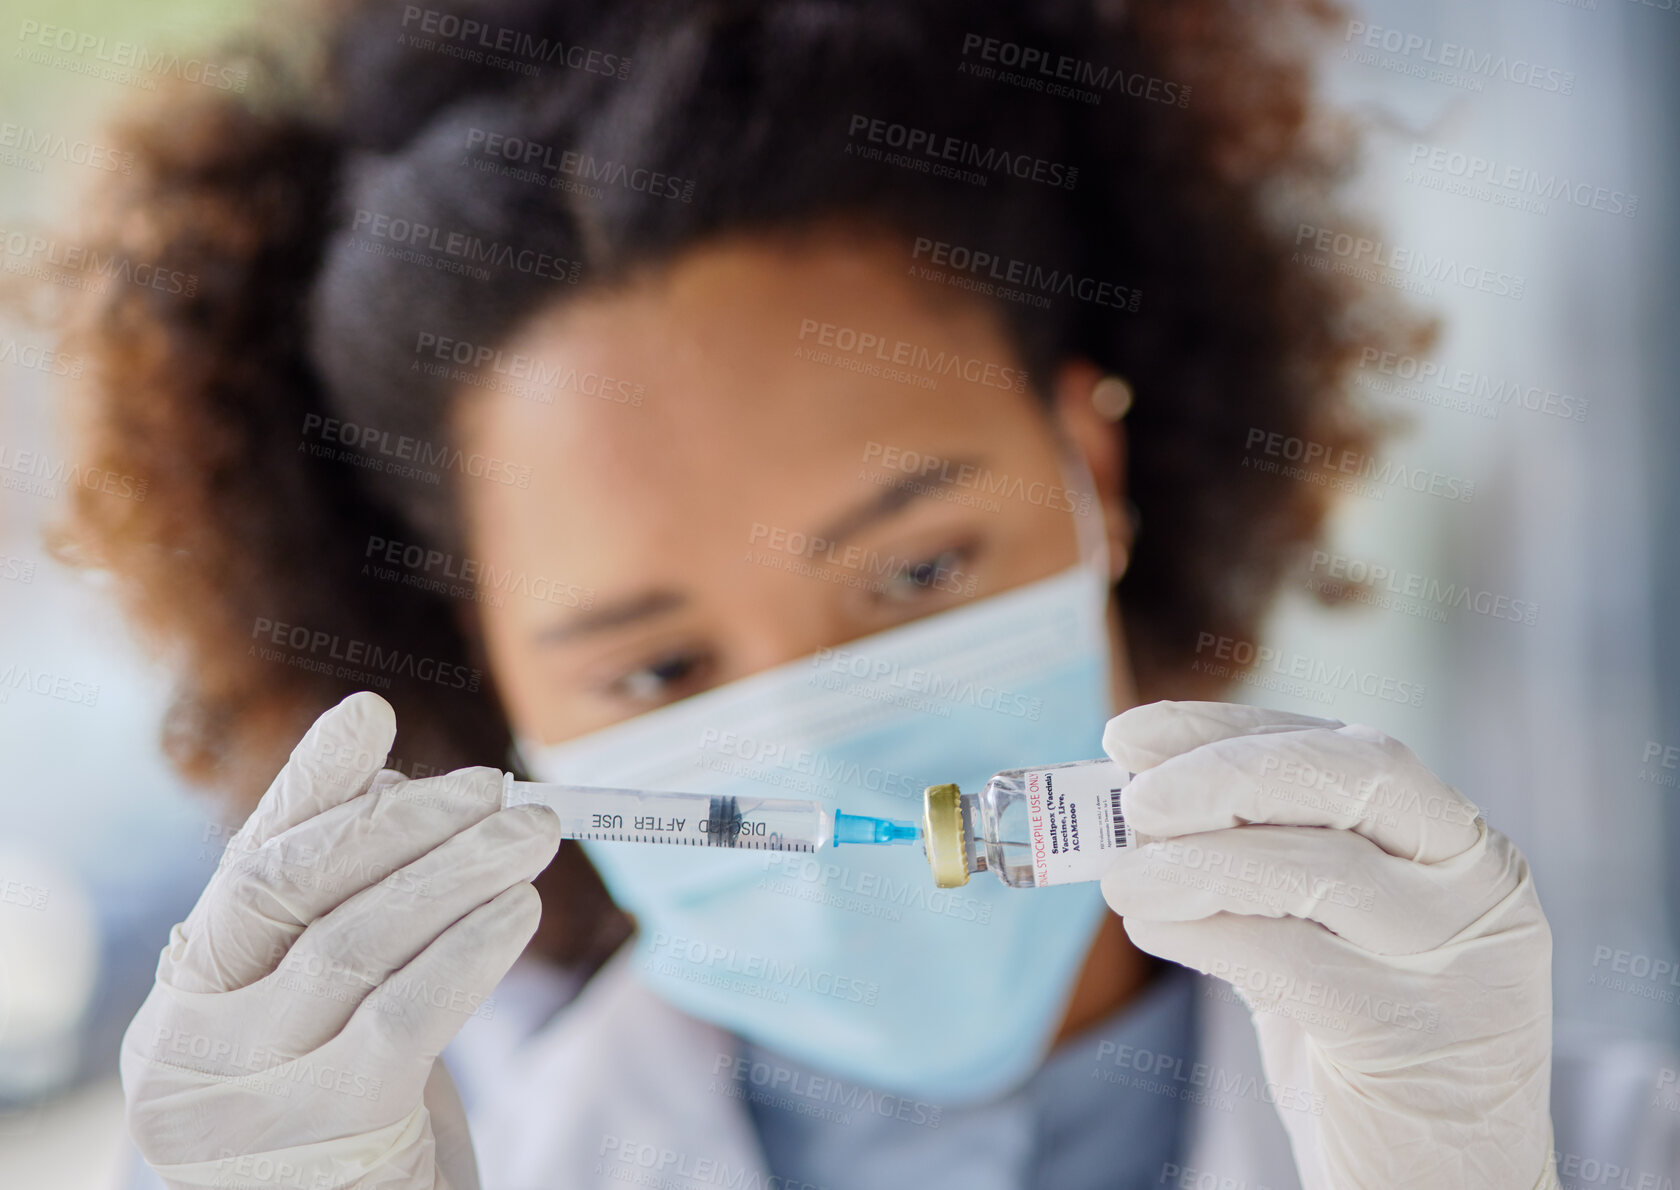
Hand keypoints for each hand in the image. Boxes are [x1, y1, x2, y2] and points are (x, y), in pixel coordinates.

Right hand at [120, 692, 559, 1189]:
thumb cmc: (349, 1118)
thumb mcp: (328, 1015)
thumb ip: (341, 911)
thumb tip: (395, 784)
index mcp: (187, 997)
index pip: (249, 867)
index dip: (312, 786)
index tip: (371, 715)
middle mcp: (185, 1044)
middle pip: (294, 892)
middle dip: (404, 825)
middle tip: (497, 786)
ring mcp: (237, 1097)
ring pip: (352, 946)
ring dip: (455, 875)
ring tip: (531, 836)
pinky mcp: (317, 1135)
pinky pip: (401, 1018)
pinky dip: (466, 953)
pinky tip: (518, 913)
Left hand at [1099, 701, 1558, 1189]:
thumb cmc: (1362, 1054)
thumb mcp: (1317, 934)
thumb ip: (1253, 865)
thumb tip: (1134, 794)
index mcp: (1457, 847)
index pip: (1345, 748)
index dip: (1229, 729)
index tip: (1131, 732)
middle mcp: (1477, 888)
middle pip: (1355, 776)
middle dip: (1225, 771)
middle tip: (1133, 798)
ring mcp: (1457, 961)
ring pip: (1317, 866)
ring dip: (1194, 860)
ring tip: (1121, 877)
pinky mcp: (1410, 1034)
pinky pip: (1289, 957)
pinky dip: (1203, 930)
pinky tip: (1152, 926)